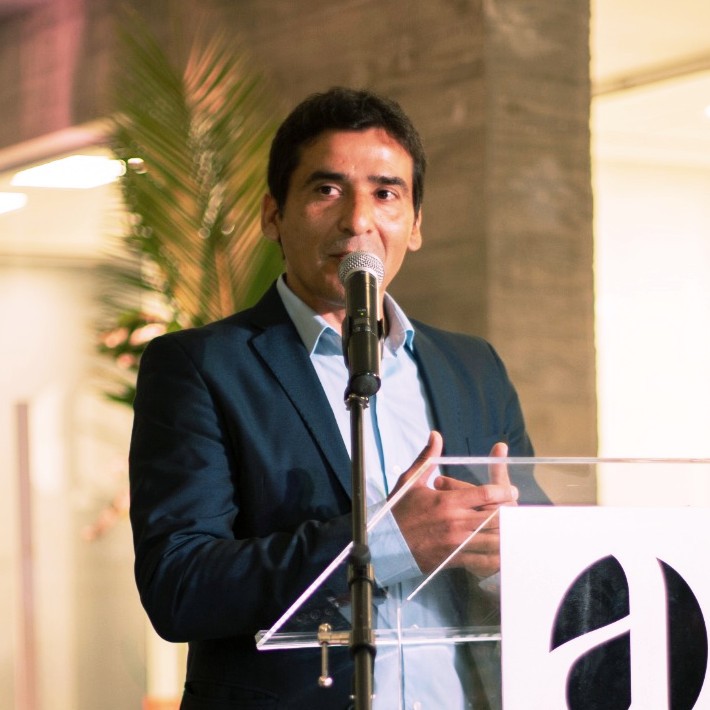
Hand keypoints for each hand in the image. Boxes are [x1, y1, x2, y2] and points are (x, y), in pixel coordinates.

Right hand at [390, 434, 516, 576]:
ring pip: (491, 540)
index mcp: (446, 502)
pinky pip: (481, 560)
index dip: (503, 491)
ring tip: (516, 528)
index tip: (511, 490)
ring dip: (506, 534)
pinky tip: (502, 552)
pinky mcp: (454, 560)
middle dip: (510, 511)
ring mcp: (456, 543)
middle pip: (494, 517)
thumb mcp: (410, 481)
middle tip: (517, 508)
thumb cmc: (398, 511)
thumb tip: (436, 435)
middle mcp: (455, 522)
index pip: (484, 494)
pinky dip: (495, 557)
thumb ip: (427, 458)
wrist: (385, 543)